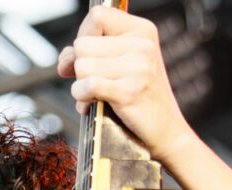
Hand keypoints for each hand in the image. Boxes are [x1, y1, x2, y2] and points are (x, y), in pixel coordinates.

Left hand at [57, 5, 193, 164]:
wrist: (167, 131)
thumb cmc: (140, 98)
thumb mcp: (122, 64)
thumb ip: (93, 53)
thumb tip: (64, 60)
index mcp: (142, 30)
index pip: (97, 15)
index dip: (83, 35)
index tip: (87, 55)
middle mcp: (142, 44)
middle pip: (83, 44)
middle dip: (79, 67)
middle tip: (92, 82)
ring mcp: (137, 67)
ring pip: (81, 66)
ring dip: (80, 85)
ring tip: (96, 95)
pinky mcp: (129, 91)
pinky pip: (86, 86)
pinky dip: (81, 97)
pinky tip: (90, 104)